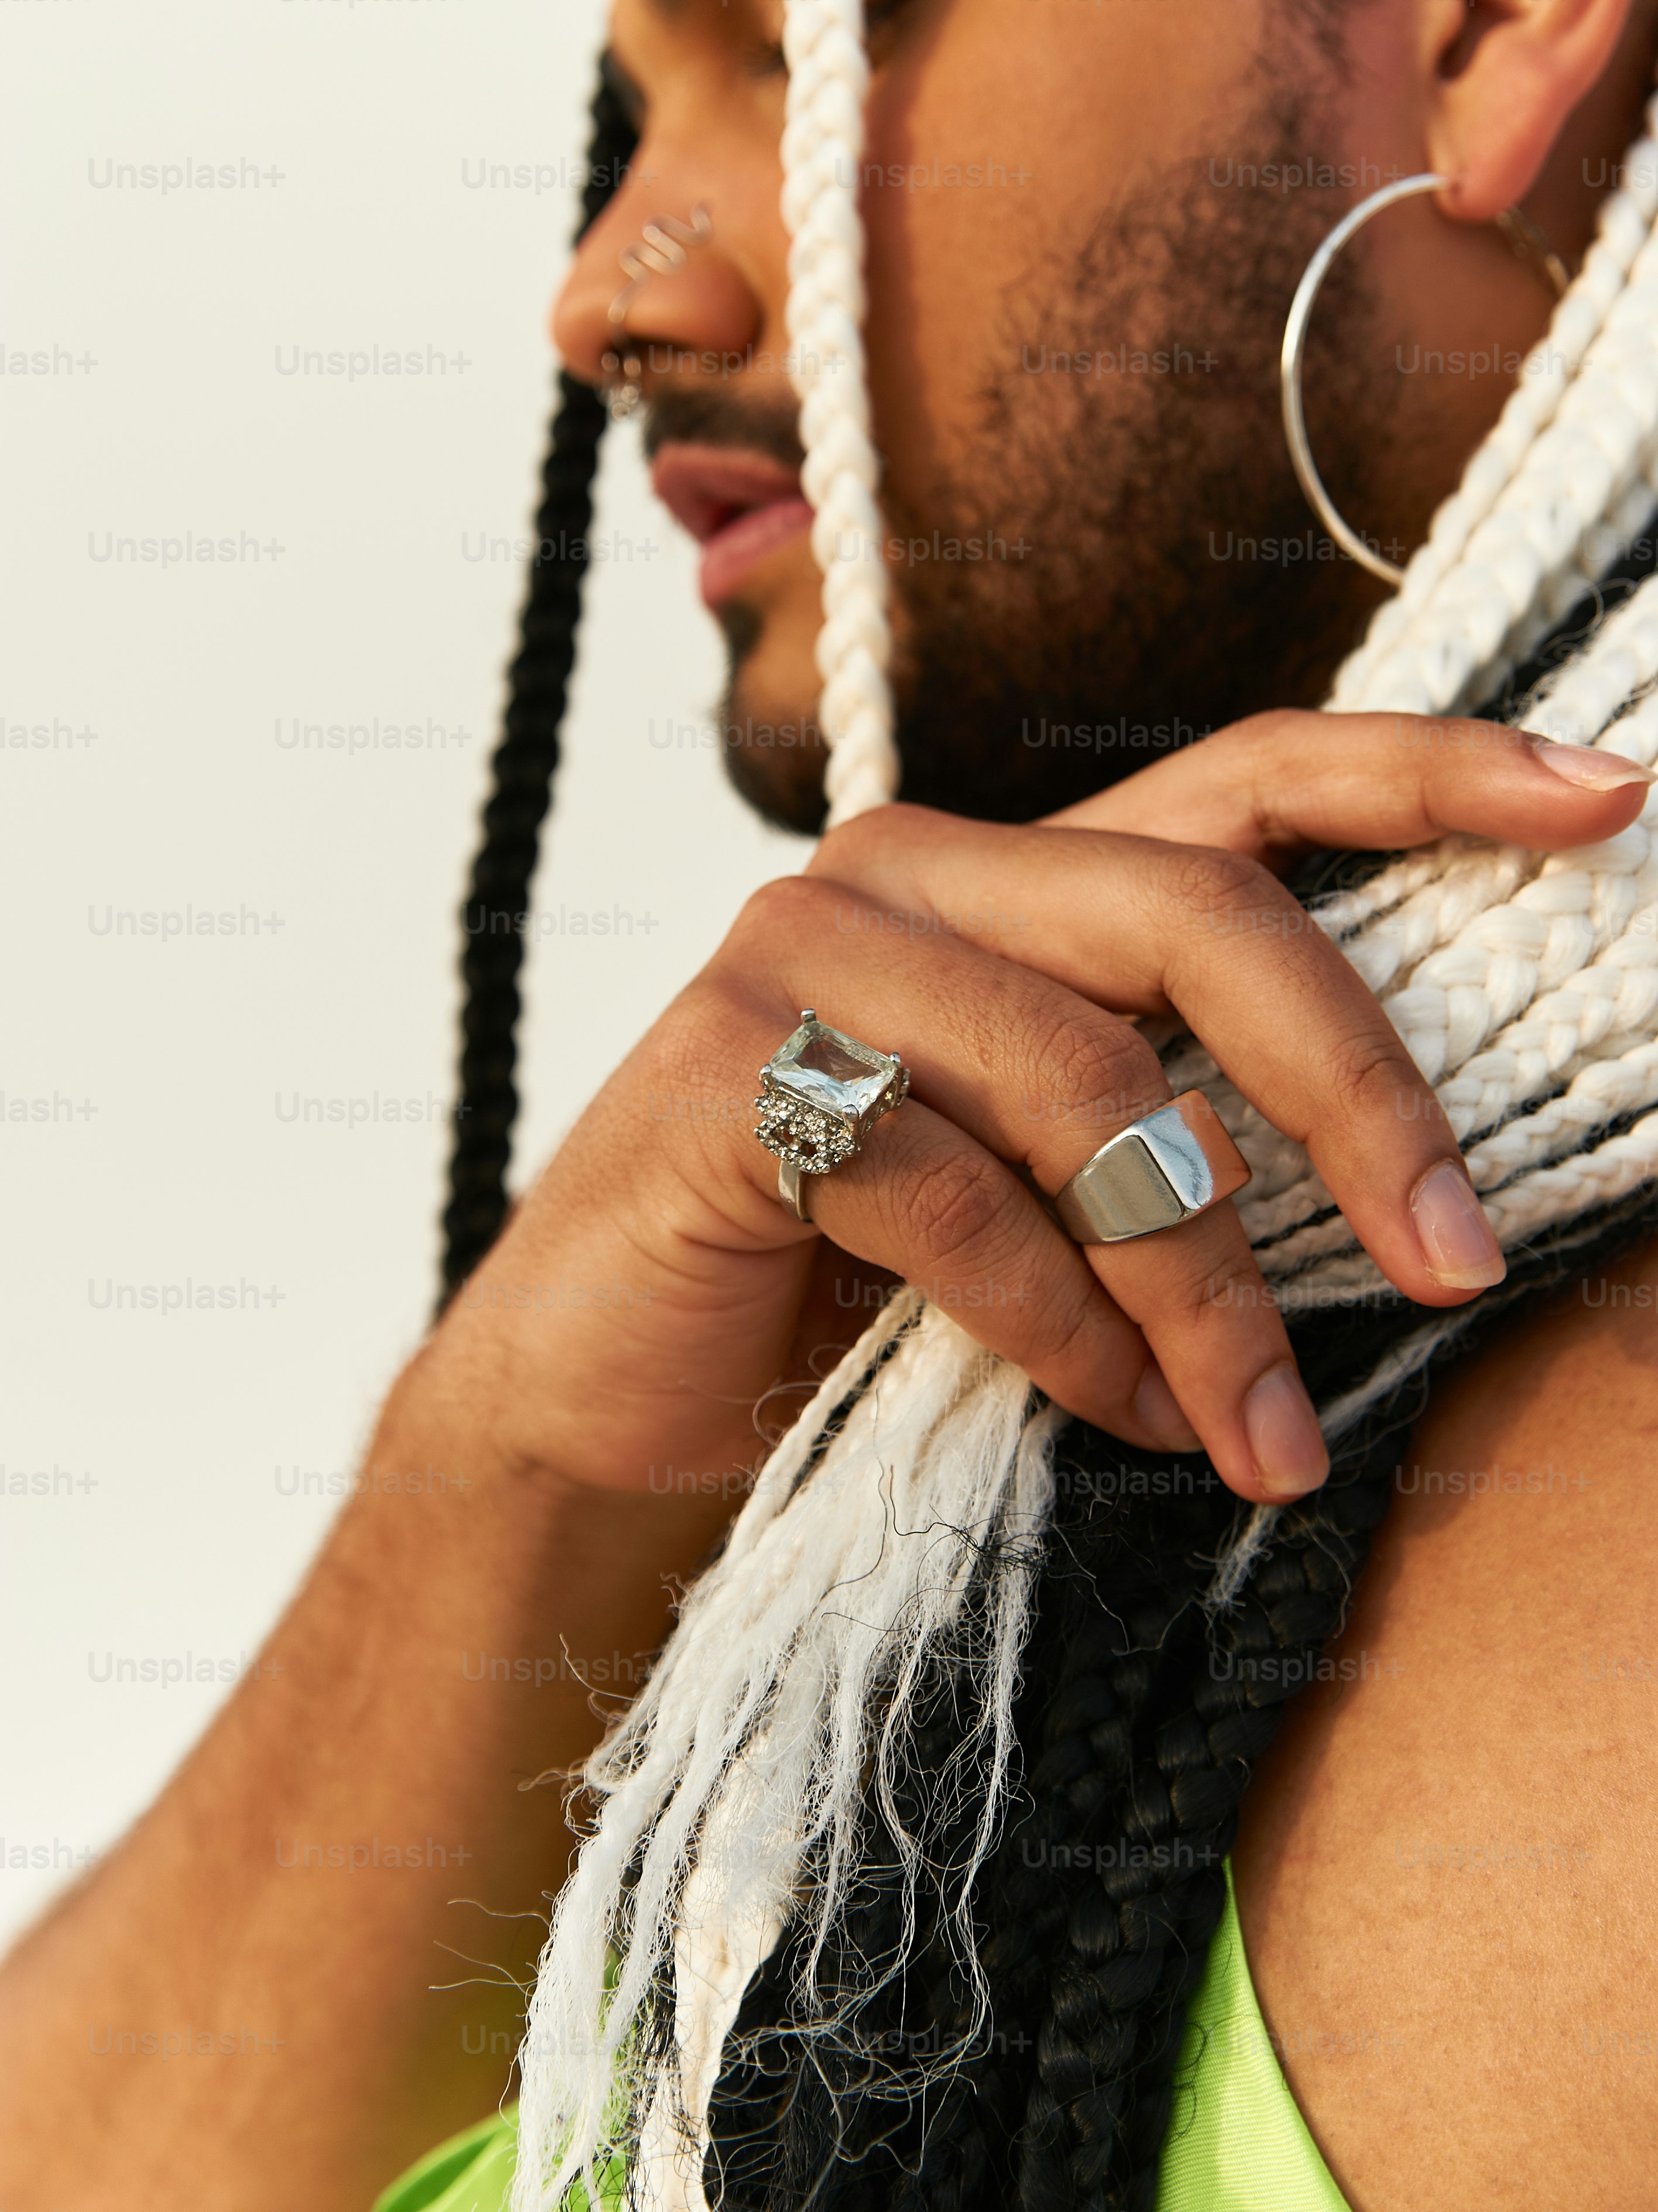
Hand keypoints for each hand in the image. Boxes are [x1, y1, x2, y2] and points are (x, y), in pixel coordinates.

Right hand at [436, 711, 1650, 1508]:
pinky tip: (1103, 1414)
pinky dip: (1061, 1332)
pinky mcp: (723, 1073)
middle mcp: (907, 870)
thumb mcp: (1046, 1182)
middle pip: (1200, 917)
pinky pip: (960, 1198)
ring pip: (1092, 1085)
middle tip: (1458, 1263)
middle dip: (1359, 1095)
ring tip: (1261, 1441)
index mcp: (1009, 873)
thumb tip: (1425, 1189)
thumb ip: (1176, 1120)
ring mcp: (801, 953)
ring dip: (1207, 1290)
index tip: (1611, 792)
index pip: (1245, 775)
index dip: (1428, 770)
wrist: (608, 1406)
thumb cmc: (855, 1292)